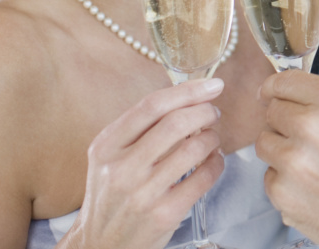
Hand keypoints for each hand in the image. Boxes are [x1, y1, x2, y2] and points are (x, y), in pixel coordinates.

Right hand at [61, 79, 224, 248]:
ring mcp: (143, 193)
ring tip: (211, 138)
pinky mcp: (165, 214)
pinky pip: (205, 177)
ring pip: (195, 148)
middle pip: (176, 123)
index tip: (212, 85)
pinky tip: (213, 160)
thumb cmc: (112, 194)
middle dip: (205, 111)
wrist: (101, 244)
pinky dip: (217, 162)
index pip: (152, 106)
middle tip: (213, 112)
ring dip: (213, 137)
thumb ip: (141, 128)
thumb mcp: (110, 157)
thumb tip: (189, 95)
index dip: (188, 91)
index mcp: (107, 147)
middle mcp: (122, 169)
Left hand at [257, 71, 318, 248]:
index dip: (276, 87)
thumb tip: (304, 106)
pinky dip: (284, 180)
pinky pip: (269, 176)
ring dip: (281, 149)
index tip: (271, 92)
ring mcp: (293, 161)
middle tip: (304, 136)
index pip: (285, 82)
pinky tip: (311, 187)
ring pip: (265, 143)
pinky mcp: (283, 193)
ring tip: (309, 163)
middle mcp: (310, 126)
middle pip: (273, 111)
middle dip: (284, 121)